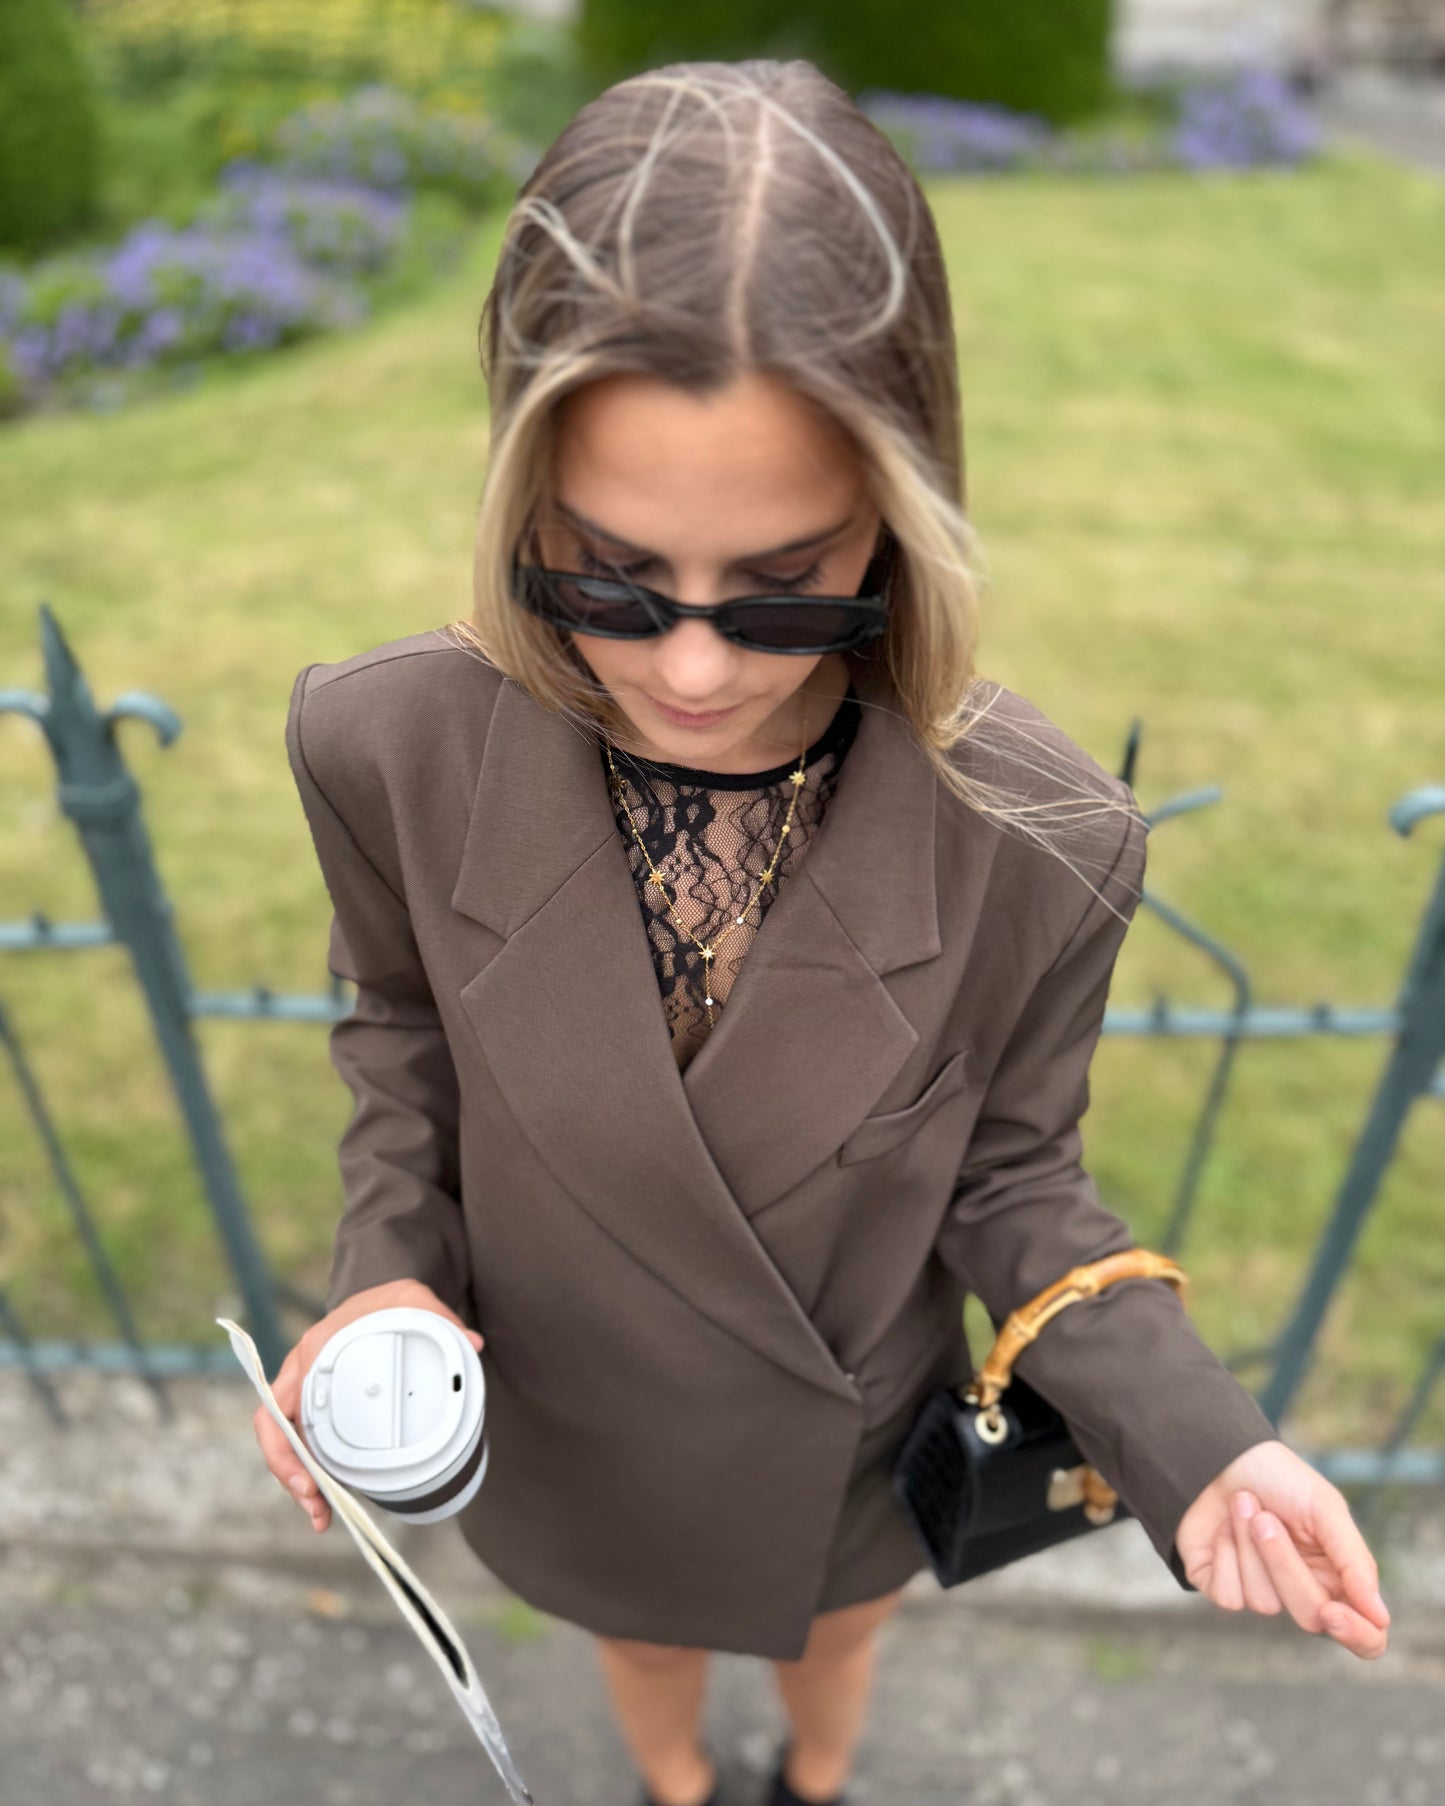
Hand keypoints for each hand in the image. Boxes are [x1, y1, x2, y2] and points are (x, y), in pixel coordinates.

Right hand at [252, 1279, 483, 1534]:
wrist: (380, 1298)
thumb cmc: (392, 1300)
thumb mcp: (414, 1299)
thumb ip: (441, 1317)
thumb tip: (474, 1344)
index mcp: (315, 1349)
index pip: (279, 1403)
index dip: (286, 1447)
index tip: (311, 1479)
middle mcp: (301, 1371)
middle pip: (276, 1431)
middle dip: (289, 1474)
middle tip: (316, 1507)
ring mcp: (307, 1390)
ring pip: (287, 1442)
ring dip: (299, 1481)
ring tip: (322, 1518)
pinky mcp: (319, 1405)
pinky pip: (305, 1440)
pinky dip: (312, 1471)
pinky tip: (328, 1501)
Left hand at [1174, 1437, 1389, 1658]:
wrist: (1222, 1456)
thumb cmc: (1281, 1480)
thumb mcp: (1325, 1508)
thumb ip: (1354, 1562)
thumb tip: (1380, 1617)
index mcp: (1339, 1578)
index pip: (1364, 1636)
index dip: (1356, 1635)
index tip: (1333, 1613)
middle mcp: (1304, 1593)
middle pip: (1308, 1617)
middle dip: (1283, 1564)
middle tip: (1265, 1520)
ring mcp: (1263, 1593)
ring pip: (1264, 1603)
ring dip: (1249, 1548)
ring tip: (1244, 1506)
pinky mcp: (1224, 1589)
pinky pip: (1229, 1597)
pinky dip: (1226, 1556)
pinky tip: (1223, 1529)